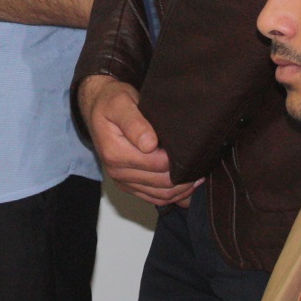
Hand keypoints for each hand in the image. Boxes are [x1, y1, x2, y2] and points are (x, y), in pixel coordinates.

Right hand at [78, 75, 199, 206]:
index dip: (178, 159)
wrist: (98, 107)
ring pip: (160, 195)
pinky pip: (154, 198)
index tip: (193, 149)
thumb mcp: (121, 103)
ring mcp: (123, 181)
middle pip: (162, 183)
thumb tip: (149, 144)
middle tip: (202, 163)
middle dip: (184, 176)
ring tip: (199, 175)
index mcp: (115, 153)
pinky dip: (173, 195)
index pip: (157, 164)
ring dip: (182, 189)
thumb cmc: (112, 102)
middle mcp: (117, 172)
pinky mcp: (129, 185)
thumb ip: (134, 122)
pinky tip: (187, 184)